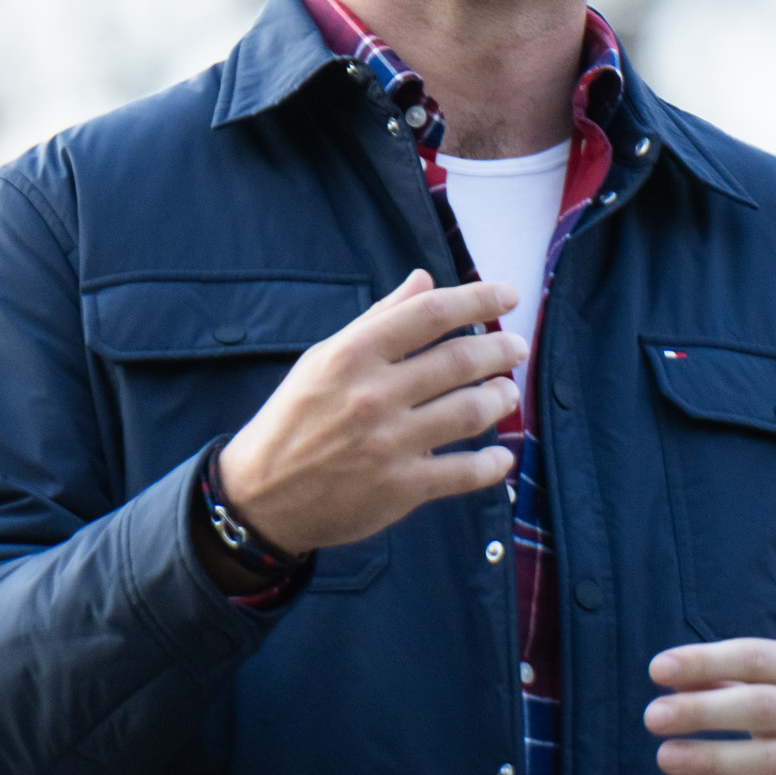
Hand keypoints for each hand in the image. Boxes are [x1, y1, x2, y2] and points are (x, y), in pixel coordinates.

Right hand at [213, 269, 523, 556]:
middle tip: (515, 348)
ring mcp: (389, 443)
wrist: (260, 495)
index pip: (431, 314)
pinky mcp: (400, 488)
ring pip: (470, 412)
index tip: (508, 297)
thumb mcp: (324, 358)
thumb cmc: (295, 418)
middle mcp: (373, 395)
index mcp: (353, 354)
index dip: (478, 300)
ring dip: (501, 399)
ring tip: (508, 393)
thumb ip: (379, 319)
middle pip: (460, 360)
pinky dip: (493, 464)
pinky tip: (502, 457)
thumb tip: (423, 279)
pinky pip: (464, 473)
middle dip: (499, 349)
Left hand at [644, 639, 775, 774]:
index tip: (658, 670)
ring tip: (665, 757)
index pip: (759, 658)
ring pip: (773, 761)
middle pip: (763, 706)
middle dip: (703, 710)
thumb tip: (670, 673)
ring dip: (714, 758)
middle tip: (652, 717)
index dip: (708, 661)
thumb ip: (735, 681)